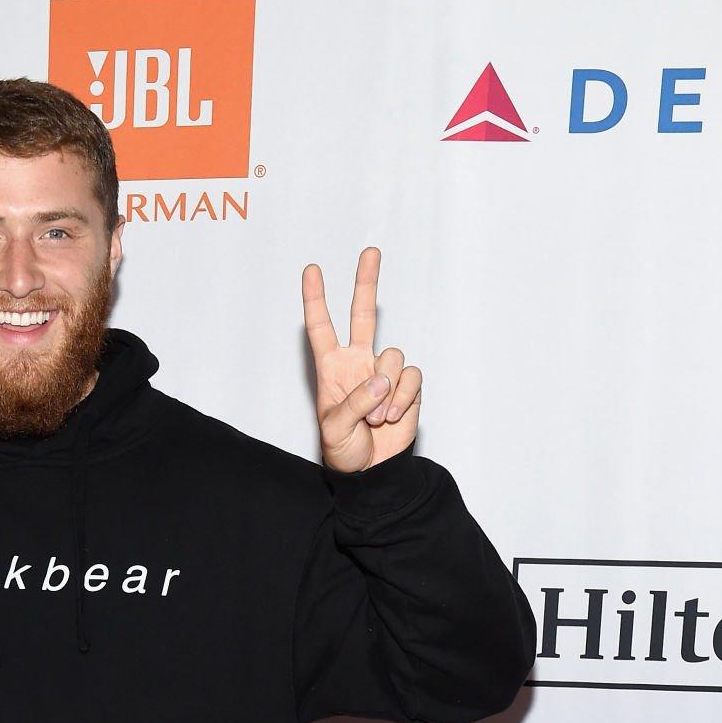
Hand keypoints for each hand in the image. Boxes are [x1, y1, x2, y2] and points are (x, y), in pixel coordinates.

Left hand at [302, 245, 421, 473]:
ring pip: (392, 356)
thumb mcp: (336, 430)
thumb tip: (380, 380)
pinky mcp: (406, 385)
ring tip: (376, 419)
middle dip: (366, 283)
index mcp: (332, 368)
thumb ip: (354, 403)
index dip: (316, 300)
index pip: (322, 328)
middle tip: (370, 252)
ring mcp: (384, 371)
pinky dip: (402, 399)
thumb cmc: (344, 450)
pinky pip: (410, 377)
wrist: (372, 470)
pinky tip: (392, 417)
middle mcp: (358, 362)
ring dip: (386, 391)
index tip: (311, 271)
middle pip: (364, 315)